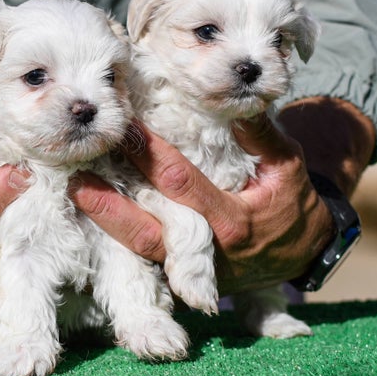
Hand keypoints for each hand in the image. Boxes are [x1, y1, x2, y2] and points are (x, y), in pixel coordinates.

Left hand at [72, 97, 374, 293]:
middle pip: (148, 234)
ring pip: (140, 251)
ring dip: (106, 225)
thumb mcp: (287, 165)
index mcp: (233, 221)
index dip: (153, 158)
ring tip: (75, 192)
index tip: (127, 129)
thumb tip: (240, 98)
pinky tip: (91, 214)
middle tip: (77, 179)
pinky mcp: (181, 278)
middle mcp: (207, 251)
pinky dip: (116, 240)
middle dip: (111, 209)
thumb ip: (262, 134)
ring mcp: (191, 270)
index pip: (184, 186)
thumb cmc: (290, 202)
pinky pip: (144, 261)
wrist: (301, 254)